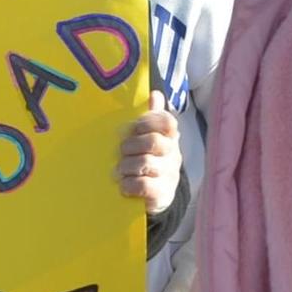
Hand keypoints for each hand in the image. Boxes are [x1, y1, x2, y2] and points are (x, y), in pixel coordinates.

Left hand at [117, 92, 180, 215]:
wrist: (153, 197)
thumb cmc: (146, 162)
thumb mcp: (146, 138)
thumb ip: (150, 117)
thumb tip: (155, 94)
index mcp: (169, 137)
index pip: (167, 122)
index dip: (147, 122)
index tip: (134, 128)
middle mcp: (172, 155)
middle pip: (154, 141)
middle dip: (131, 145)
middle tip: (121, 152)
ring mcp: (169, 175)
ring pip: (146, 163)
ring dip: (126, 166)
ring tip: (119, 170)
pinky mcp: (162, 194)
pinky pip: (145, 185)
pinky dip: (129, 184)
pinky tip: (123, 185)